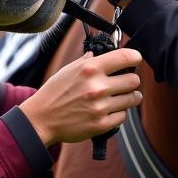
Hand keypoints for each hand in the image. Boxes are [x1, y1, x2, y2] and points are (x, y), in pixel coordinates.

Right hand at [20, 48, 142, 145]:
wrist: (41, 120)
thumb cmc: (54, 93)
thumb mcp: (68, 70)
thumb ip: (88, 60)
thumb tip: (103, 53)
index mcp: (90, 69)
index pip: (124, 57)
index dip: (135, 57)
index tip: (136, 59)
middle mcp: (97, 87)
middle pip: (133, 80)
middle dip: (132, 80)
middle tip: (126, 82)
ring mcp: (100, 107)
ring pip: (132, 99)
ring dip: (130, 97)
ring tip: (124, 97)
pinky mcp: (101, 124)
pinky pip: (123, 116)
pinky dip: (119, 113)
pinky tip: (110, 110)